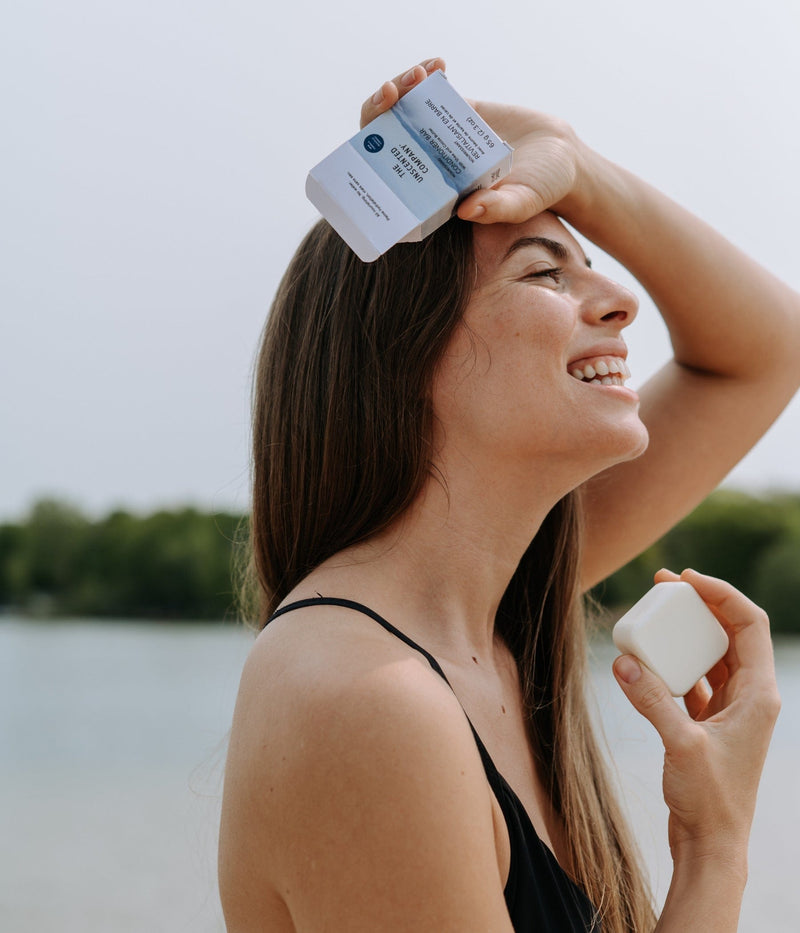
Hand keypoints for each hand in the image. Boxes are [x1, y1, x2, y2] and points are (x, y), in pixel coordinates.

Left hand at [359, 60, 590, 226]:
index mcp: (433, 192)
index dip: (375, 155)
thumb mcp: (522, 202)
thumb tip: (466, 211)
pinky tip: (438, 64)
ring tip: (420, 73)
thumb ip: (498, 209)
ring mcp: (439, 135)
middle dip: (379, 110)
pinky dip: (428, 75)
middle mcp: (429, 164)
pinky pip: (430, 91)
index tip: (382, 131)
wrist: (562, 158)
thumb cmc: (542, 189)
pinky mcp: (456, 111)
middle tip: (392, 91)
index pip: (390, 177)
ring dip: (402, 87)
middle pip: (386, 137)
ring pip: (404, 110)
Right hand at [613, 569, 780, 865]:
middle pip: (731, 632)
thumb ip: (651, 700)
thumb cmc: (710, 800)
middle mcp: (751, 696)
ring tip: (658, 614)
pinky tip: (651, 657)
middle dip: (701, 605)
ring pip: (713, 654)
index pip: (749, 624)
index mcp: (759, 694)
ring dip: (688, 632)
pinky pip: (696, 678)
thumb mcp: (680, 744)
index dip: (722, 593)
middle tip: (665, 587)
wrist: (712, 844)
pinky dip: (676, 662)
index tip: (687, 579)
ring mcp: (732, 709)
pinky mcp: (711, 722)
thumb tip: (622, 660)